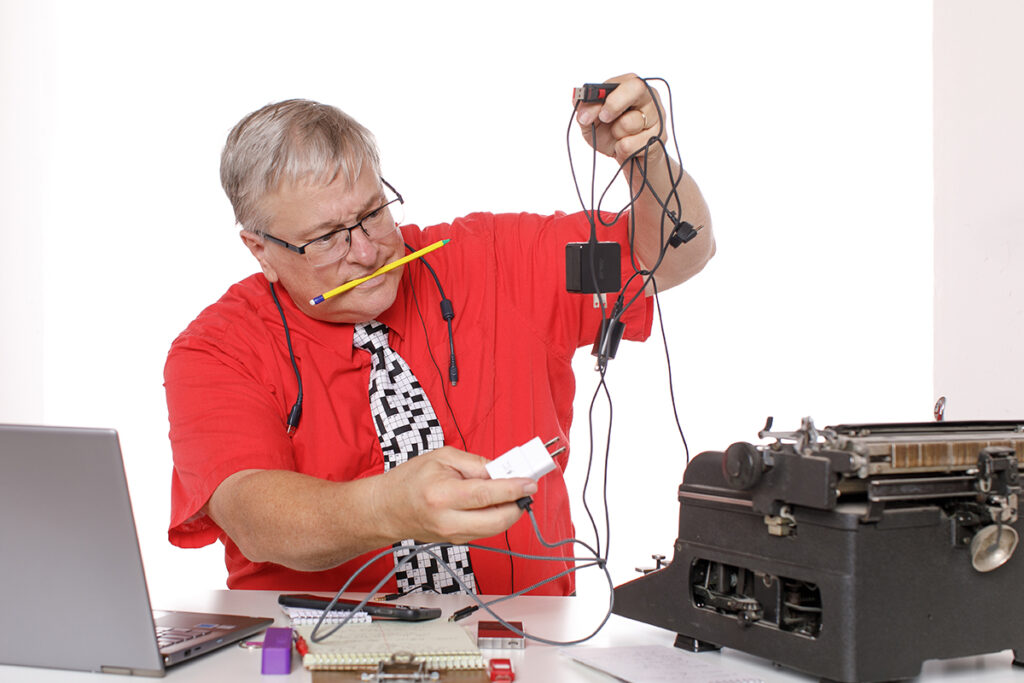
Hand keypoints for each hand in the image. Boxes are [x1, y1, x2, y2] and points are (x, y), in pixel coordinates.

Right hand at [369, 446, 537, 544]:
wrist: (385, 509)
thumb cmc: (409, 480)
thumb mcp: (442, 458)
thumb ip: (475, 464)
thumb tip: (501, 471)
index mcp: (442, 495)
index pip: (487, 495)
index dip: (513, 489)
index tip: (530, 483)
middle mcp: (448, 521)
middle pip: (497, 520)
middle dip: (517, 505)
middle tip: (524, 489)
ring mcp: (452, 536)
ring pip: (494, 528)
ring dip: (508, 511)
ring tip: (507, 492)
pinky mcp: (455, 541)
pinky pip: (484, 531)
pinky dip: (494, 517)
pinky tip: (492, 503)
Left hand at [576, 73, 666, 166]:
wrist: (628, 160)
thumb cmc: (611, 134)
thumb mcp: (592, 121)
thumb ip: (584, 108)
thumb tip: (576, 99)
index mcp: (631, 87)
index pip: (622, 81)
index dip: (603, 96)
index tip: (587, 113)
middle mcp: (648, 97)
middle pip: (636, 89)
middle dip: (614, 104)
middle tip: (604, 119)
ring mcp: (657, 116)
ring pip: (631, 122)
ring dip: (616, 133)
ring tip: (618, 136)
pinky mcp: (659, 137)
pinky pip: (632, 144)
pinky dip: (621, 149)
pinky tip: (625, 148)